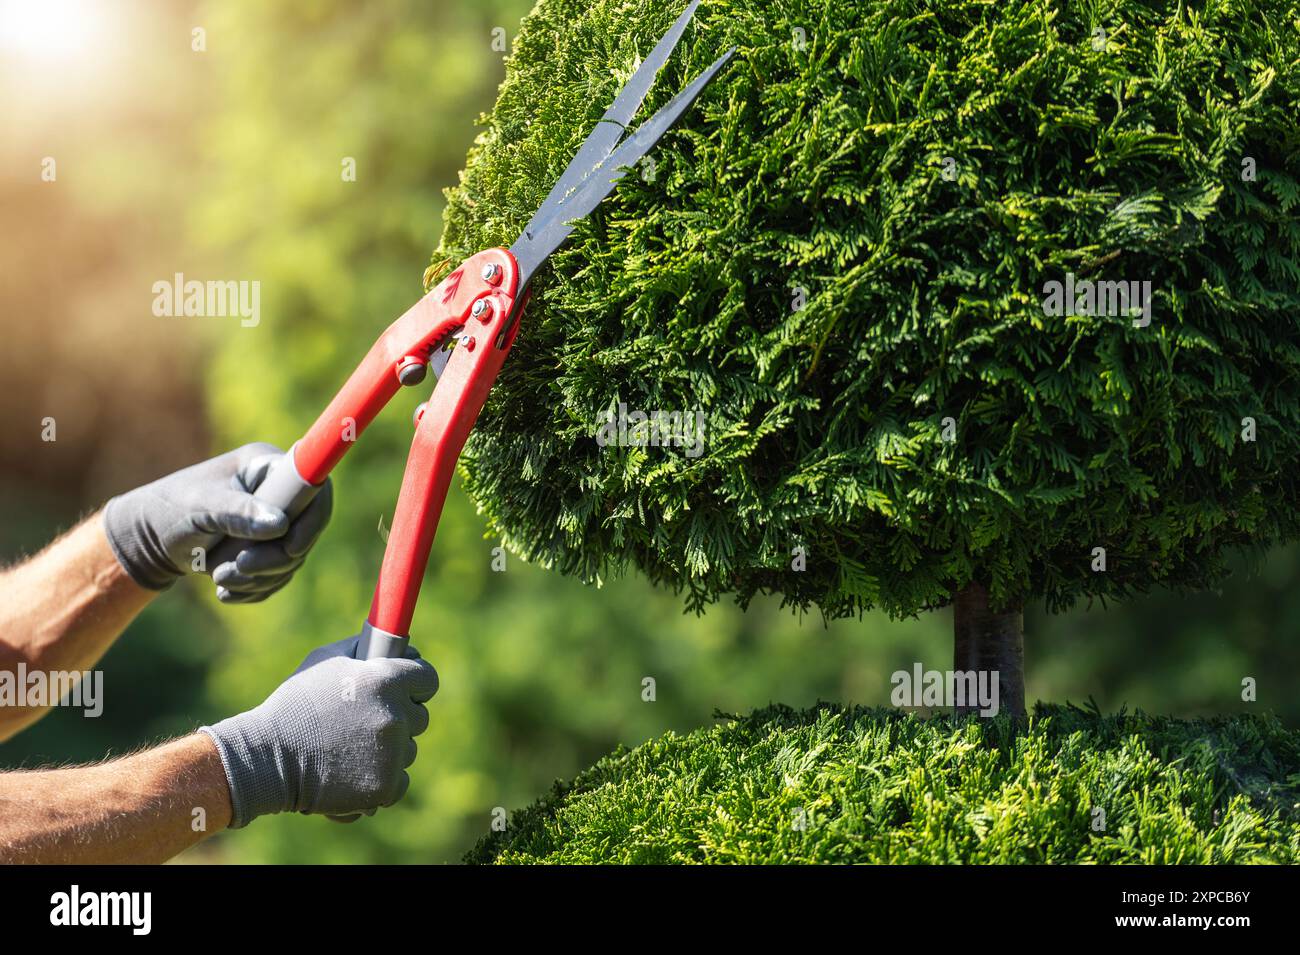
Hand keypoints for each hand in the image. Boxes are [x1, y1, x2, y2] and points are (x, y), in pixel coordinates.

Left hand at [103, 442, 332, 601]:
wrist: (150, 537)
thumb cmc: (171, 510)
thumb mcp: (201, 507)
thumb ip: (239, 514)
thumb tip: (281, 526)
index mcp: (267, 467)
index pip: (314, 487)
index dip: (313, 519)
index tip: (290, 548)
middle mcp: (279, 492)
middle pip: (305, 531)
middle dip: (274, 559)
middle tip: (238, 568)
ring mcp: (277, 521)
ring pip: (292, 559)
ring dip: (259, 578)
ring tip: (219, 578)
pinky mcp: (270, 547)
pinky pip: (279, 576)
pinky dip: (255, 588)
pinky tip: (226, 591)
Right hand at [199, 635, 437, 826]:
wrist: (267, 758)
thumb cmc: (295, 706)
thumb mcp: (326, 661)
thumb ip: (364, 650)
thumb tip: (393, 647)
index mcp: (386, 680)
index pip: (428, 679)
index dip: (416, 684)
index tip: (406, 690)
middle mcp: (396, 716)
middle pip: (420, 717)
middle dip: (400, 717)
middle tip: (368, 723)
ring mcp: (393, 753)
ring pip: (408, 750)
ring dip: (389, 750)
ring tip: (351, 749)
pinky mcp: (385, 787)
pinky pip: (399, 780)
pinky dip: (382, 779)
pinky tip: (355, 771)